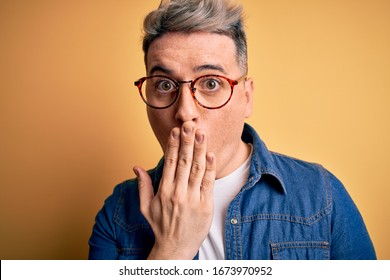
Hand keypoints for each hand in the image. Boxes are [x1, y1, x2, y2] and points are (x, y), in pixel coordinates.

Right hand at [133, 122, 215, 258]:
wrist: (176, 247)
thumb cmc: (161, 226)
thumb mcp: (146, 207)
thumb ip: (143, 185)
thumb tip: (135, 167)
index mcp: (164, 191)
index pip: (169, 162)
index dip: (173, 145)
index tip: (176, 131)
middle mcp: (178, 193)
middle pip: (183, 162)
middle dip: (187, 142)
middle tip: (190, 125)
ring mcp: (192, 199)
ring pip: (196, 169)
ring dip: (199, 150)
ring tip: (201, 133)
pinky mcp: (205, 205)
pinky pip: (208, 183)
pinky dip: (210, 168)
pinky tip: (210, 154)